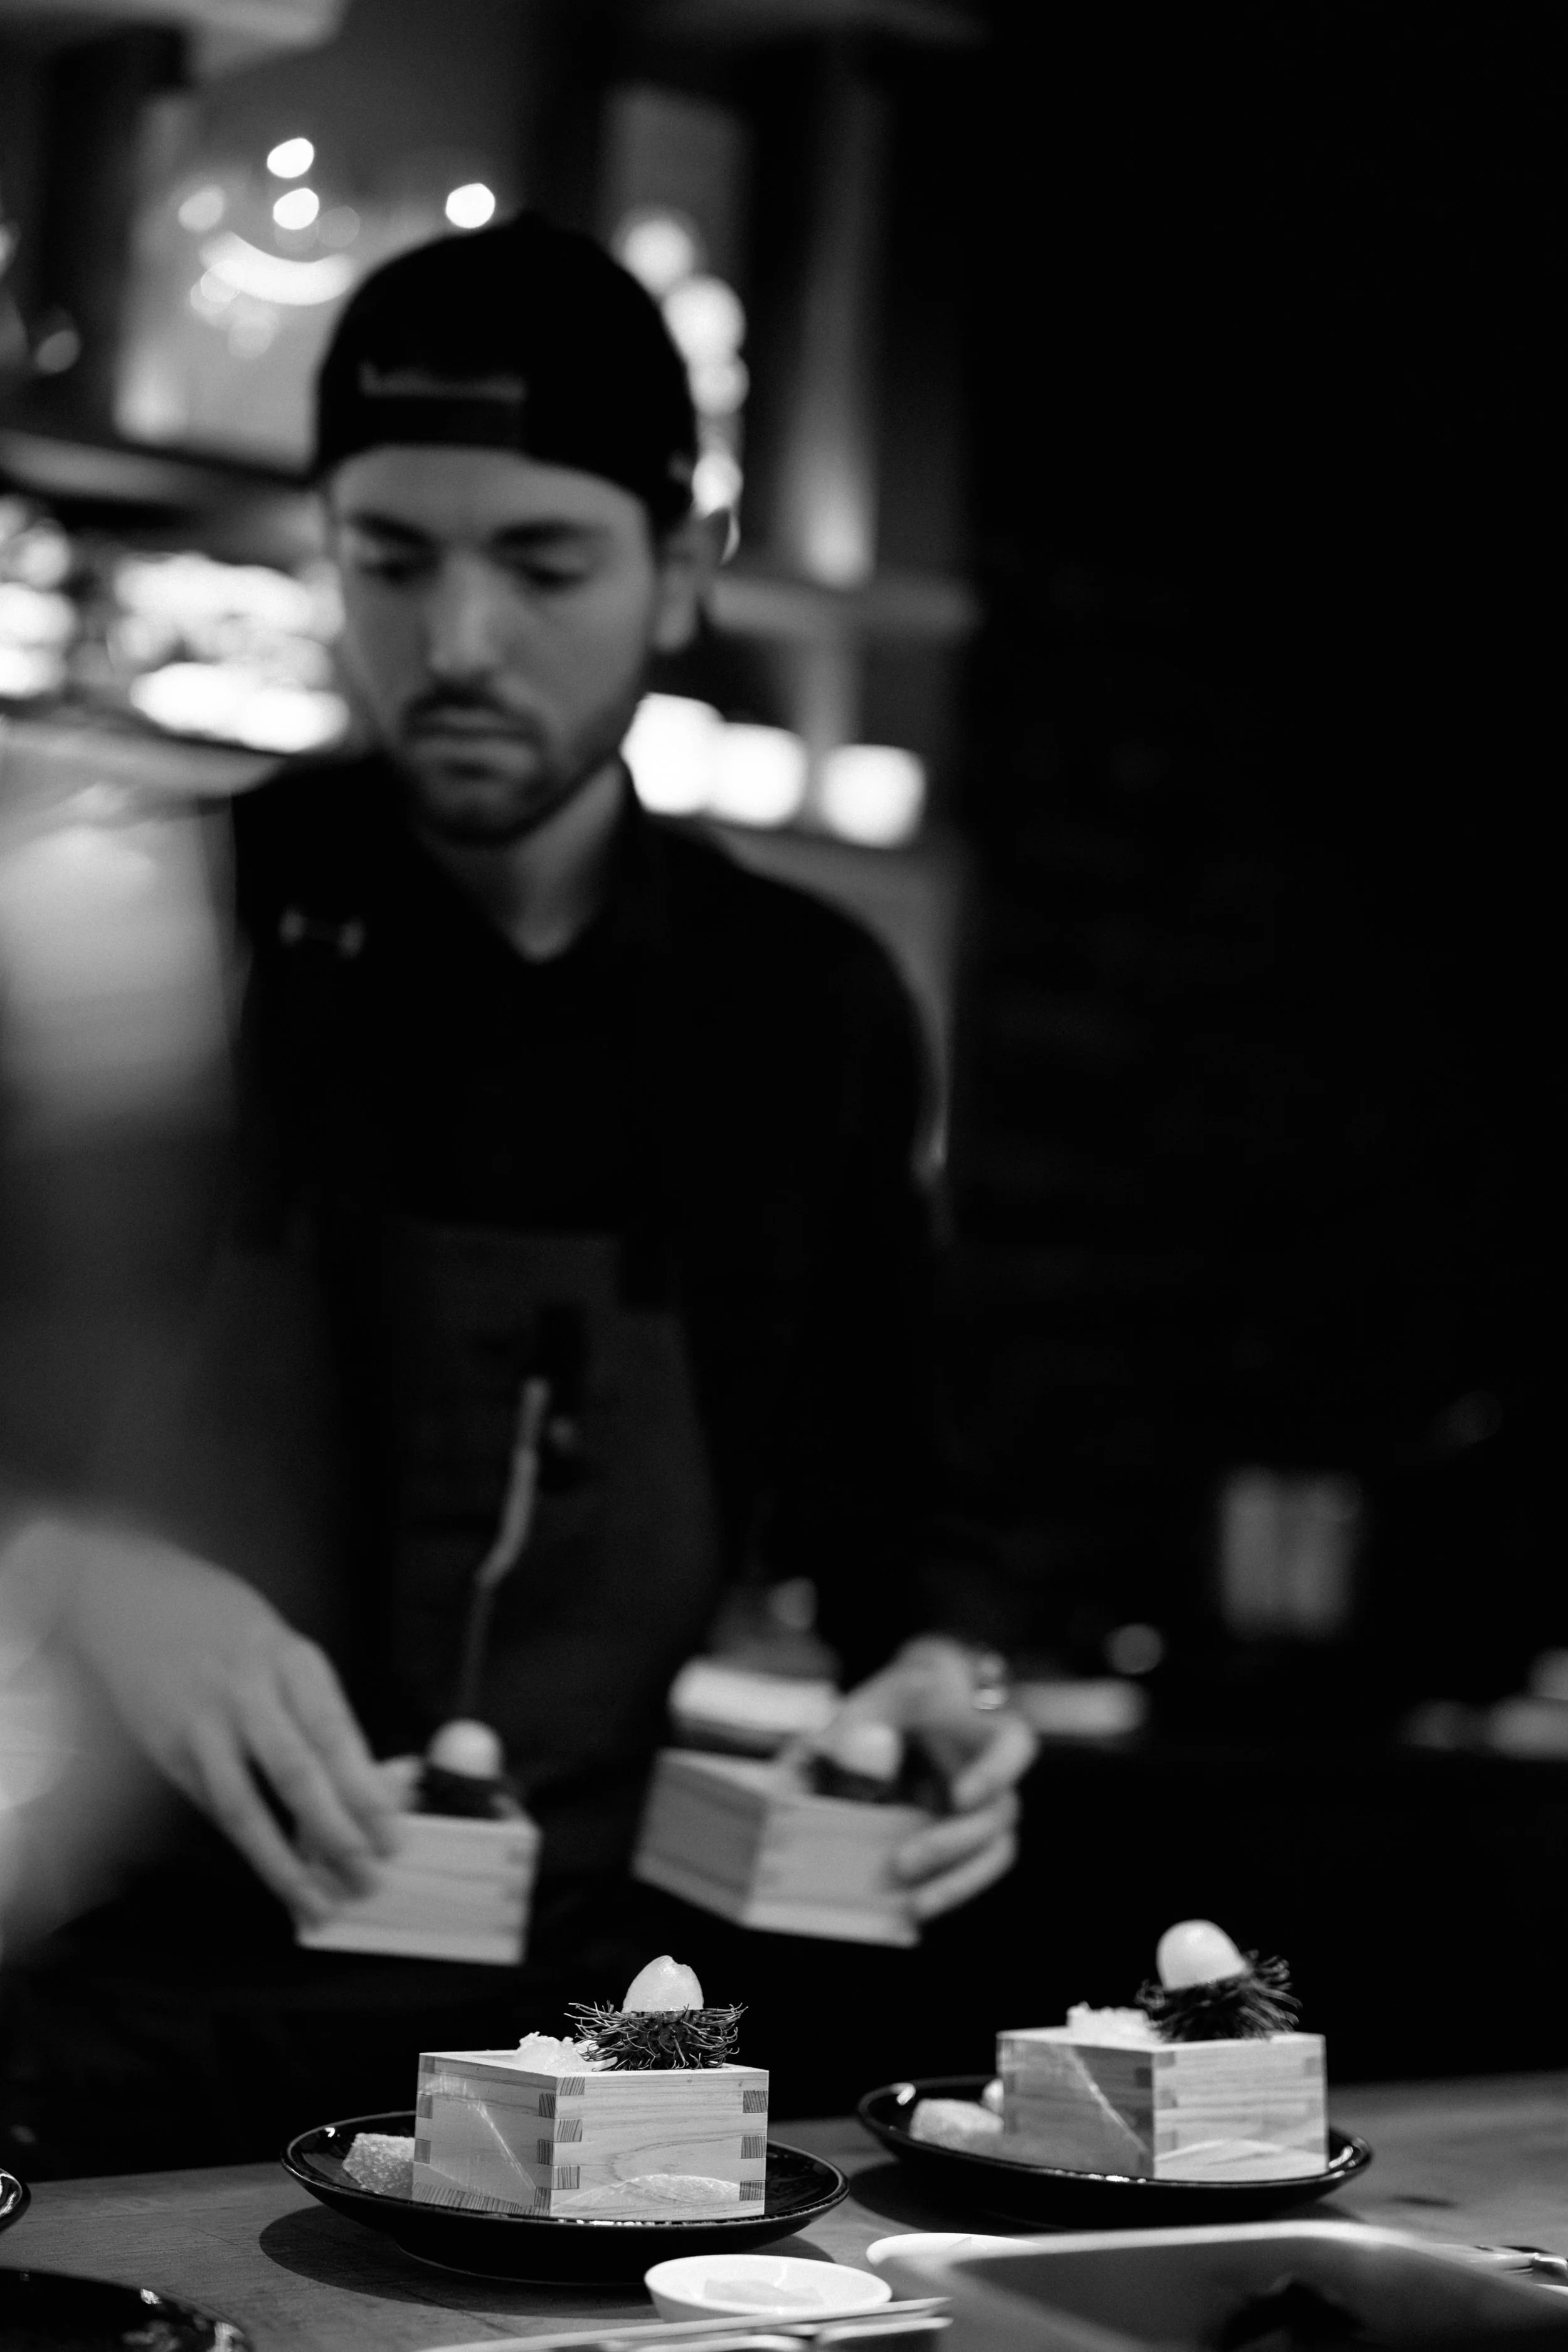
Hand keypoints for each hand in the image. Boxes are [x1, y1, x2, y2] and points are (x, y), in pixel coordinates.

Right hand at [50, 1519, 397, 1920]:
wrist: (124, 1596)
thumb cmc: (218, 1622)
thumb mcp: (277, 1643)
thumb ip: (313, 1705)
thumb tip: (367, 1778)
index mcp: (289, 1658)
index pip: (336, 1732)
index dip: (366, 1789)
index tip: (395, 1833)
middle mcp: (247, 1690)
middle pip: (297, 1772)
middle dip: (337, 1834)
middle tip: (370, 1879)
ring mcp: (201, 1724)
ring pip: (246, 1805)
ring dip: (287, 1861)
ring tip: (322, 1902)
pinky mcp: (167, 1750)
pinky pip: (213, 1806)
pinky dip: (247, 1846)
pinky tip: (275, 1875)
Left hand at [826, 1636, 1036, 1920]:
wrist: (892, 1723)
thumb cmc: (888, 1708)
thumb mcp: (866, 1707)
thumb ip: (854, 1731)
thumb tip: (862, 1762)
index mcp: (976, 1724)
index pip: (1012, 1743)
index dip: (997, 1772)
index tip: (961, 1797)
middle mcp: (990, 1769)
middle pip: (1000, 1812)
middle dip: (955, 1842)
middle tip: (901, 1863)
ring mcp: (981, 1806)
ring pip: (993, 1850)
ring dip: (959, 1881)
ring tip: (913, 1906)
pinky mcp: (965, 1834)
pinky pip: (971, 1866)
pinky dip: (948, 1888)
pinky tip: (911, 1907)